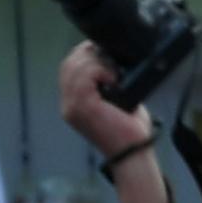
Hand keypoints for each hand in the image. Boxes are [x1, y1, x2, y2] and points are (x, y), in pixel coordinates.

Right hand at [56, 41, 153, 158]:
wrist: (134, 153)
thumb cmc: (129, 130)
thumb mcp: (115, 101)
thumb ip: (106, 82)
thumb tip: (112, 57)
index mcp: (72, 103)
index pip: (68, 68)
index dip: (83, 54)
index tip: (102, 49)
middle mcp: (68, 105)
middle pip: (68, 64)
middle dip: (88, 53)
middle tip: (110, 59)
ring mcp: (72, 106)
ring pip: (75, 67)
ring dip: (97, 63)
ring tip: (114, 74)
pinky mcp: (82, 106)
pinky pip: (84, 77)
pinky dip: (100, 71)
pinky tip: (113, 80)